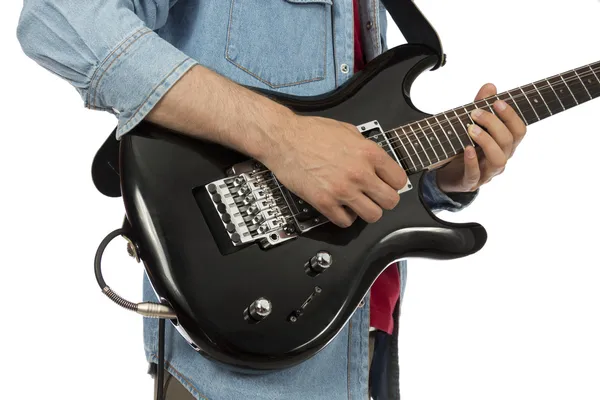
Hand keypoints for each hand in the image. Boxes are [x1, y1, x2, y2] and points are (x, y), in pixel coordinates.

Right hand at [261, 115, 407, 227]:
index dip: (393, 184)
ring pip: (373, 216)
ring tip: (357, 204)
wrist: (283, 139)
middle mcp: (359, 173)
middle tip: (374, 197)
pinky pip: (346, 222)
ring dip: (366, 212)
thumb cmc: (310, 132)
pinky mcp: (324, 202)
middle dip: (384, 200)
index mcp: (368, 153)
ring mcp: (342, 190)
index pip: (399, 180)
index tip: (386, 185)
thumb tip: (376, 161)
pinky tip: (339, 207)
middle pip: (390, 201)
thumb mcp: (347, 131)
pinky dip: (344, 217)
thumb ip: (365, 148)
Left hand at [436, 83, 526, 192]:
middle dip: (494, 124)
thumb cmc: (464, 145)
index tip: (497, 102)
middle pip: (509, 142)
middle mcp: (501, 158)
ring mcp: (487, 172)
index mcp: (505, 144)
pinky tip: (467, 149)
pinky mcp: (470, 182)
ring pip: (498, 160)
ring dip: (486, 142)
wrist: (447, 173)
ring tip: (471, 129)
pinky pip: (475, 175)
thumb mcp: (471, 124)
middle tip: (475, 113)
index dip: (511, 116)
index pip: (519, 130)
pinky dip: (472, 162)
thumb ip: (480, 106)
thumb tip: (490, 86)